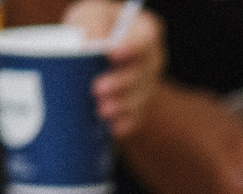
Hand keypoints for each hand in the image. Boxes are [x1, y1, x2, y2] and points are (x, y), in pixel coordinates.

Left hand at [62, 0, 164, 135]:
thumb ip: (91, 24)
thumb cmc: (91, 26)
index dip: (131, 46)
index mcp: (144, 31)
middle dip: (121, 83)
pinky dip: (126, 123)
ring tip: (101, 110)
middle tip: (97, 88)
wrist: (93, 48)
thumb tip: (90, 43)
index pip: (144, 39)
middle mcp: (152, 58)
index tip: (113, 53)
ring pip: (141, 97)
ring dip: (122, 105)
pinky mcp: (140, 103)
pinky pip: (138, 116)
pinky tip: (114, 128)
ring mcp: (149, 83)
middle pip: (143, 73)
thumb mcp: (89, 15)